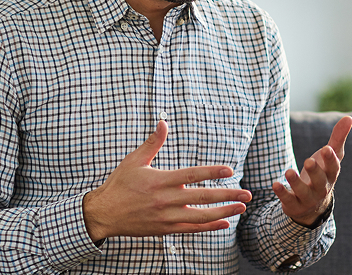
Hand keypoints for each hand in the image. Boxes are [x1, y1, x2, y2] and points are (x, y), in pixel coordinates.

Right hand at [83, 121, 251, 241]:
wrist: (104, 214)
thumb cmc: (119, 185)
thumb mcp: (134, 161)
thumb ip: (152, 143)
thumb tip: (163, 122)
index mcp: (160, 180)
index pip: (191, 175)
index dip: (212, 172)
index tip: (230, 170)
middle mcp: (165, 200)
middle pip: (202, 197)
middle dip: (227, 195)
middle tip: (247, 193)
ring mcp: (166, 217)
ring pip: (200, 216)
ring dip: (223, 212)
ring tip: (241, 207)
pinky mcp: (165, 229)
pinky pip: (191, 229)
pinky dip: (209, 227)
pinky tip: (224, 223)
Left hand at [275, 115, 351, 225]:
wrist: (312, 205)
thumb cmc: (322, 174)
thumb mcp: (329, 157)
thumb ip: (337, 138)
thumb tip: (349, 117)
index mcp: (330, 175)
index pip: (333, 168)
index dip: (330, 159)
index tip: (326, 148)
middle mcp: (321, 188)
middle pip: (320, 181)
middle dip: (315, 171)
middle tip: (308, 161)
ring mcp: (308, 198)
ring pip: (303, 192)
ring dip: (295, 182)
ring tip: (288, 171)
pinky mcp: (294, 205)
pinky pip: (288, 200)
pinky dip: (282, 193)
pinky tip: (275, 184)